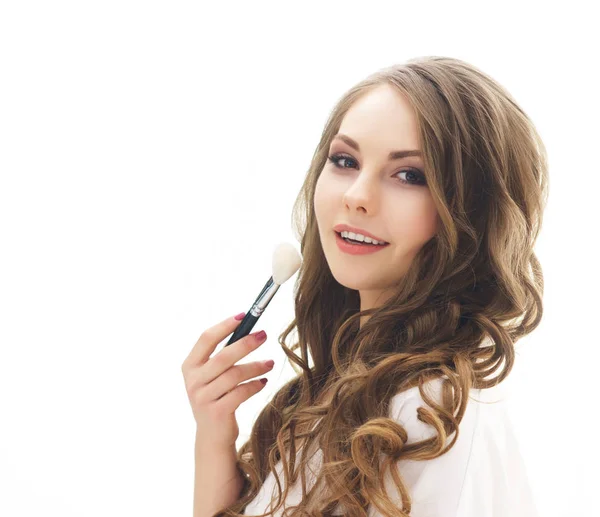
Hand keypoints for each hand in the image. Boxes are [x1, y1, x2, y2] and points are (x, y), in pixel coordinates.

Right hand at [181, 313, 272, 448]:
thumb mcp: (211, 376)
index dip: (225, 326)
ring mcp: (203, 397)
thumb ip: (221, 356)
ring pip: (235, 375)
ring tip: (270, 363)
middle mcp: (193, 381)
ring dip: (256, 366)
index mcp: (190, 366)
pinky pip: (241, 392)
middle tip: (264, 335)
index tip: (243, 316)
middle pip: (223, 356)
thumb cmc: (216, 397)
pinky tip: (263, 381)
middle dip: (246, 343)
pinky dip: (255, 385)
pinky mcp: (217, 412)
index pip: (206, 339)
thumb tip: (247, 329)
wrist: (211, 436)